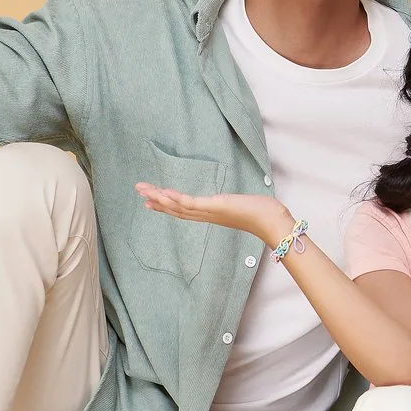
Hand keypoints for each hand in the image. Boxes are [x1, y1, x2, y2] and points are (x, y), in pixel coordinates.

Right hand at [134, 182, 295, 245]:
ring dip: (159, 198)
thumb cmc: (261, 213)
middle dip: (156, 201)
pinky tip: (164, 192)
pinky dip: (176, 198)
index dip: (166, 206)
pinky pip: (190, 204)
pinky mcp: (215, 207)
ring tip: (143, 189)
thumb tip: (234, 201)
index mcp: (211, 215)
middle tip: (139, 193)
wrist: (271, 221)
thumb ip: (232, 204)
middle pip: (175, 210)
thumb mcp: (241, 206)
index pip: (184, 211)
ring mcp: (209, 212)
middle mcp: (207, 216)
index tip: (151, 201)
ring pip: (178, 207)